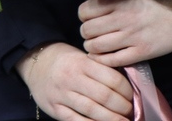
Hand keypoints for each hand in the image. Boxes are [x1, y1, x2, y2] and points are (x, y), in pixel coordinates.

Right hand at [17, 42, 132, 120]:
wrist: (37, 62)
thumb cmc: (67, 60)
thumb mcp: (84, 57)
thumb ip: (101, 69)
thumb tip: (127, 86)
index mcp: (83, 63)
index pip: (112, 78)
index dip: (127, 90)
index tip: (134, 96)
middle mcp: (72, 78)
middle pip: (104, 96)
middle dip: (122, 107)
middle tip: (131, 111)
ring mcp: (62, 95)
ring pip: (92, 110)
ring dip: (111, 119)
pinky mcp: (55, 109)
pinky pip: (75, 120)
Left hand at [79, 0, 171, 66]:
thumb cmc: (158, 0)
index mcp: (123, 1)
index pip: (87, 10)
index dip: (83, 14)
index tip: (89, 17)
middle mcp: (125, 18)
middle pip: (88, 29)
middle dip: (86, 32)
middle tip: (91, 32)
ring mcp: (133, 37)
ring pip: (96, 46)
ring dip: (92, 47)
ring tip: (96, 44)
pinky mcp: (141, 53)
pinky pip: (112, 60)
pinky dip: (102, 60)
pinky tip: (104, 55)